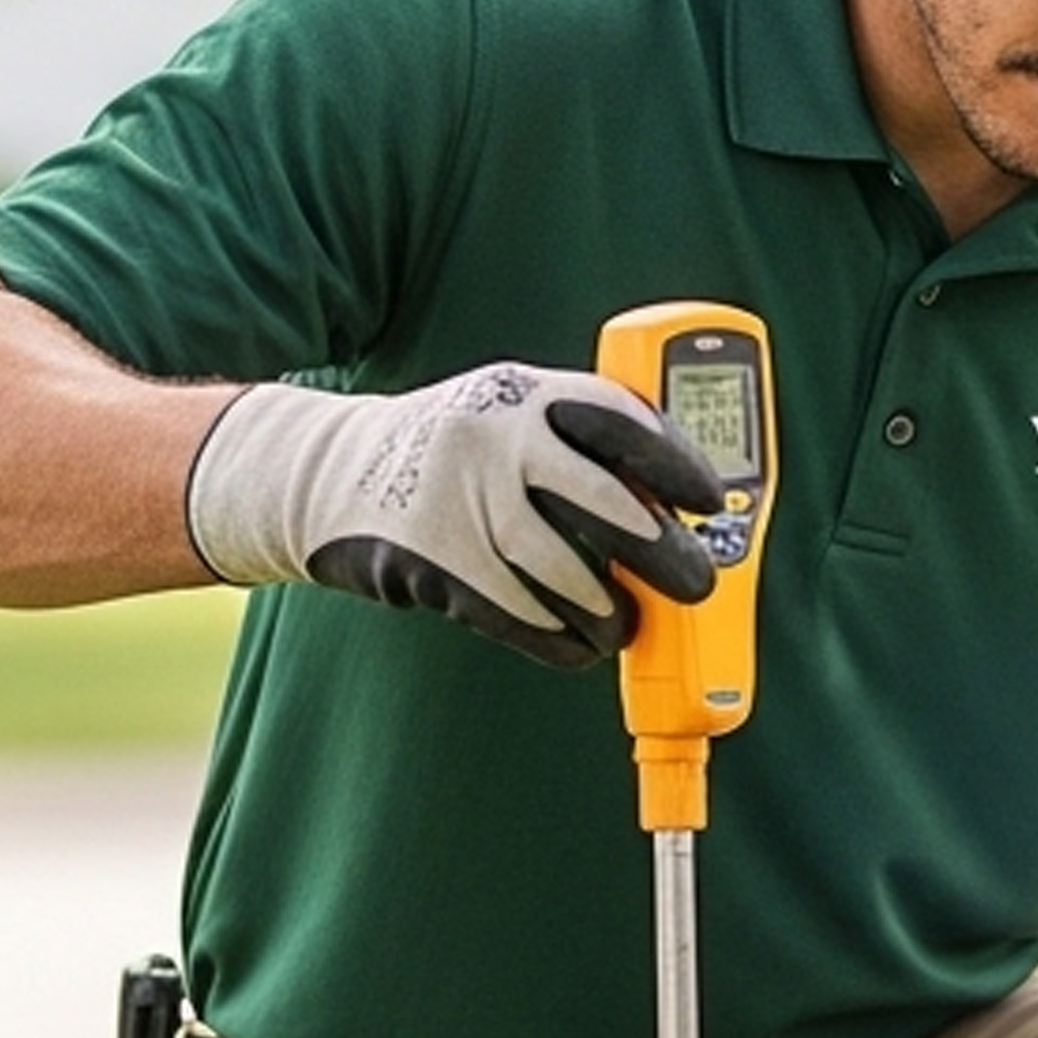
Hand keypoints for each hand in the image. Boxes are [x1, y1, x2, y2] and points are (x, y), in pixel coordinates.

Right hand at [184, 363, 725, 666]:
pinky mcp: (436, 562)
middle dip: (665, 555)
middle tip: (695, 584)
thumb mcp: (506, 413)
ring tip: (625, 625)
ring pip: (567, 573)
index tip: (711, 502)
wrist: (326, 472)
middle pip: (608, 506)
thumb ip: (574, 441)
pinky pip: (519, 614)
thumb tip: (671, 506)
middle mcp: (498, 439)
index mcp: (526, 393)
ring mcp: (463, 500)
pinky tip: (578, 645)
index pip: (621, 422)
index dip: (676, 466)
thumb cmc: (448, 449)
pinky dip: (558, 638)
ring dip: (609, 611)